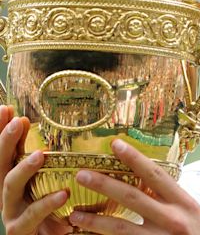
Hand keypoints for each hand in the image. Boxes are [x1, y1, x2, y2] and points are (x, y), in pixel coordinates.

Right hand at [0, 105, 71, 234]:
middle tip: (17, 122)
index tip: (5, 109)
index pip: (2, 152)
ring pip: (10, 188)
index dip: (0, 131)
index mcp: (11, 180)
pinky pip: (32, 216)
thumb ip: (31, 153)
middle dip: (5, 142)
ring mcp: (10, 212)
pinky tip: (63, 194)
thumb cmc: (44, 212)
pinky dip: (46, 204)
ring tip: (41, 154)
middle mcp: (6, 194)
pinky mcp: (20, 230)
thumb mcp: (38, 181)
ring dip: (23, 169)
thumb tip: (24, 120)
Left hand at [68, 139, 199, 234]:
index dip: (134, 158)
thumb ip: (171, 198)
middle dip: (104, 184)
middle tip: (81, 175)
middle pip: (132, 198)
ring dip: (94, 220)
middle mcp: (171, 219)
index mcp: (184, 203)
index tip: (116, 144)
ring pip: (120, 229)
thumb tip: (146, 180)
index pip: (155, 175)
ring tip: (74, 214)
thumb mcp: (192, 212)